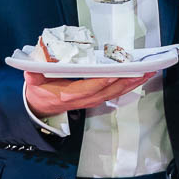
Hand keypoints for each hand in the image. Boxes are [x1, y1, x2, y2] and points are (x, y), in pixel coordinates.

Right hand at [23, 71, 151, 116]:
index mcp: (69, 94)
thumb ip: (33, 76)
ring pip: (116, 92)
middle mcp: (85, 99)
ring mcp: (92, 100)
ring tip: (149, 71)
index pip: (89, 88)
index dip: (102, 82)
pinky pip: (115, 92)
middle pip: (109, 90)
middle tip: (143, 70)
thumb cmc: (39, 92)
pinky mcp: (97, 98)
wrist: (41, 108)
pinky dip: (128, 84)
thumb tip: (30, 70)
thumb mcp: (33, 83)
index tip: (114, 74)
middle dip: (126, 80)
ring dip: (133, 82)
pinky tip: (140, 76)